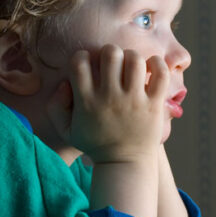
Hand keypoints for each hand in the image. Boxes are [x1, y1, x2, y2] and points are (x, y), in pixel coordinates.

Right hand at [50, 44, 168, 163]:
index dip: (82, 57)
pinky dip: (157, 64)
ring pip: (135, 60)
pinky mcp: (154, 105)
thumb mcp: (66, 130)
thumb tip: (65, 83)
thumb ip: (55, 106)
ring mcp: (134, 101)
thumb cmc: (96, 144)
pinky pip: (160, 73)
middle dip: (110, 52)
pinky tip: (150, 68)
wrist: (125, 164)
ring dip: (132, 57)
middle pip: (110, 54)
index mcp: (87, 101)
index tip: (89, 66)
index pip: (79, 61)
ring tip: (131, 67)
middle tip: (113, 64)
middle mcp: (110, 98)